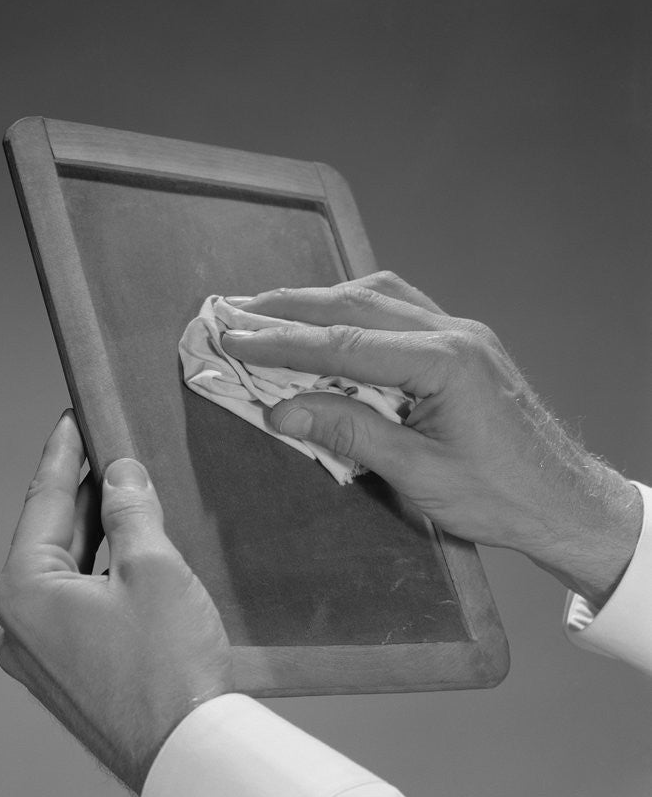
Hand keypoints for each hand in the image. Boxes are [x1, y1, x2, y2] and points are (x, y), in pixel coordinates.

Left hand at [0, 411, 231, 795]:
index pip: (44, 501)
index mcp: (24, 590)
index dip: (64, 454)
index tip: (74, 417)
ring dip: (97, 535)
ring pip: (67, 574)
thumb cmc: (167, 664)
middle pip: (52, 538)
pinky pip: (77, 606)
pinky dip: (101, 574)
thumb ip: (131, 510)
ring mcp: (39, 656)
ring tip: (127, 494)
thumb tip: (122, 474)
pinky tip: (130, 554)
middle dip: (85, 494)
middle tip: (110, 448)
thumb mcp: (153, 567)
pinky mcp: (66, 675)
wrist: (186, 753)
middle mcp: (18, 625)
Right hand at [222, 272, 641, 606]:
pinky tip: (332, 318)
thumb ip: (349, 432)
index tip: (233, 336)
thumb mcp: (418, 473)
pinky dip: (356, 307)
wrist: (563, 501)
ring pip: (379, 296)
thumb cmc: (499, 497)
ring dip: (322, 300)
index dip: (282, 341)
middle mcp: (453, 333)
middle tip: (236, 309)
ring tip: (272, 309)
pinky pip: (401, 308)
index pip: (344, 343)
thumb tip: (281, 409)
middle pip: (357, 303)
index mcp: (444, 362)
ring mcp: (462, 333)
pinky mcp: (464, 344)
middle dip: (291, 307)